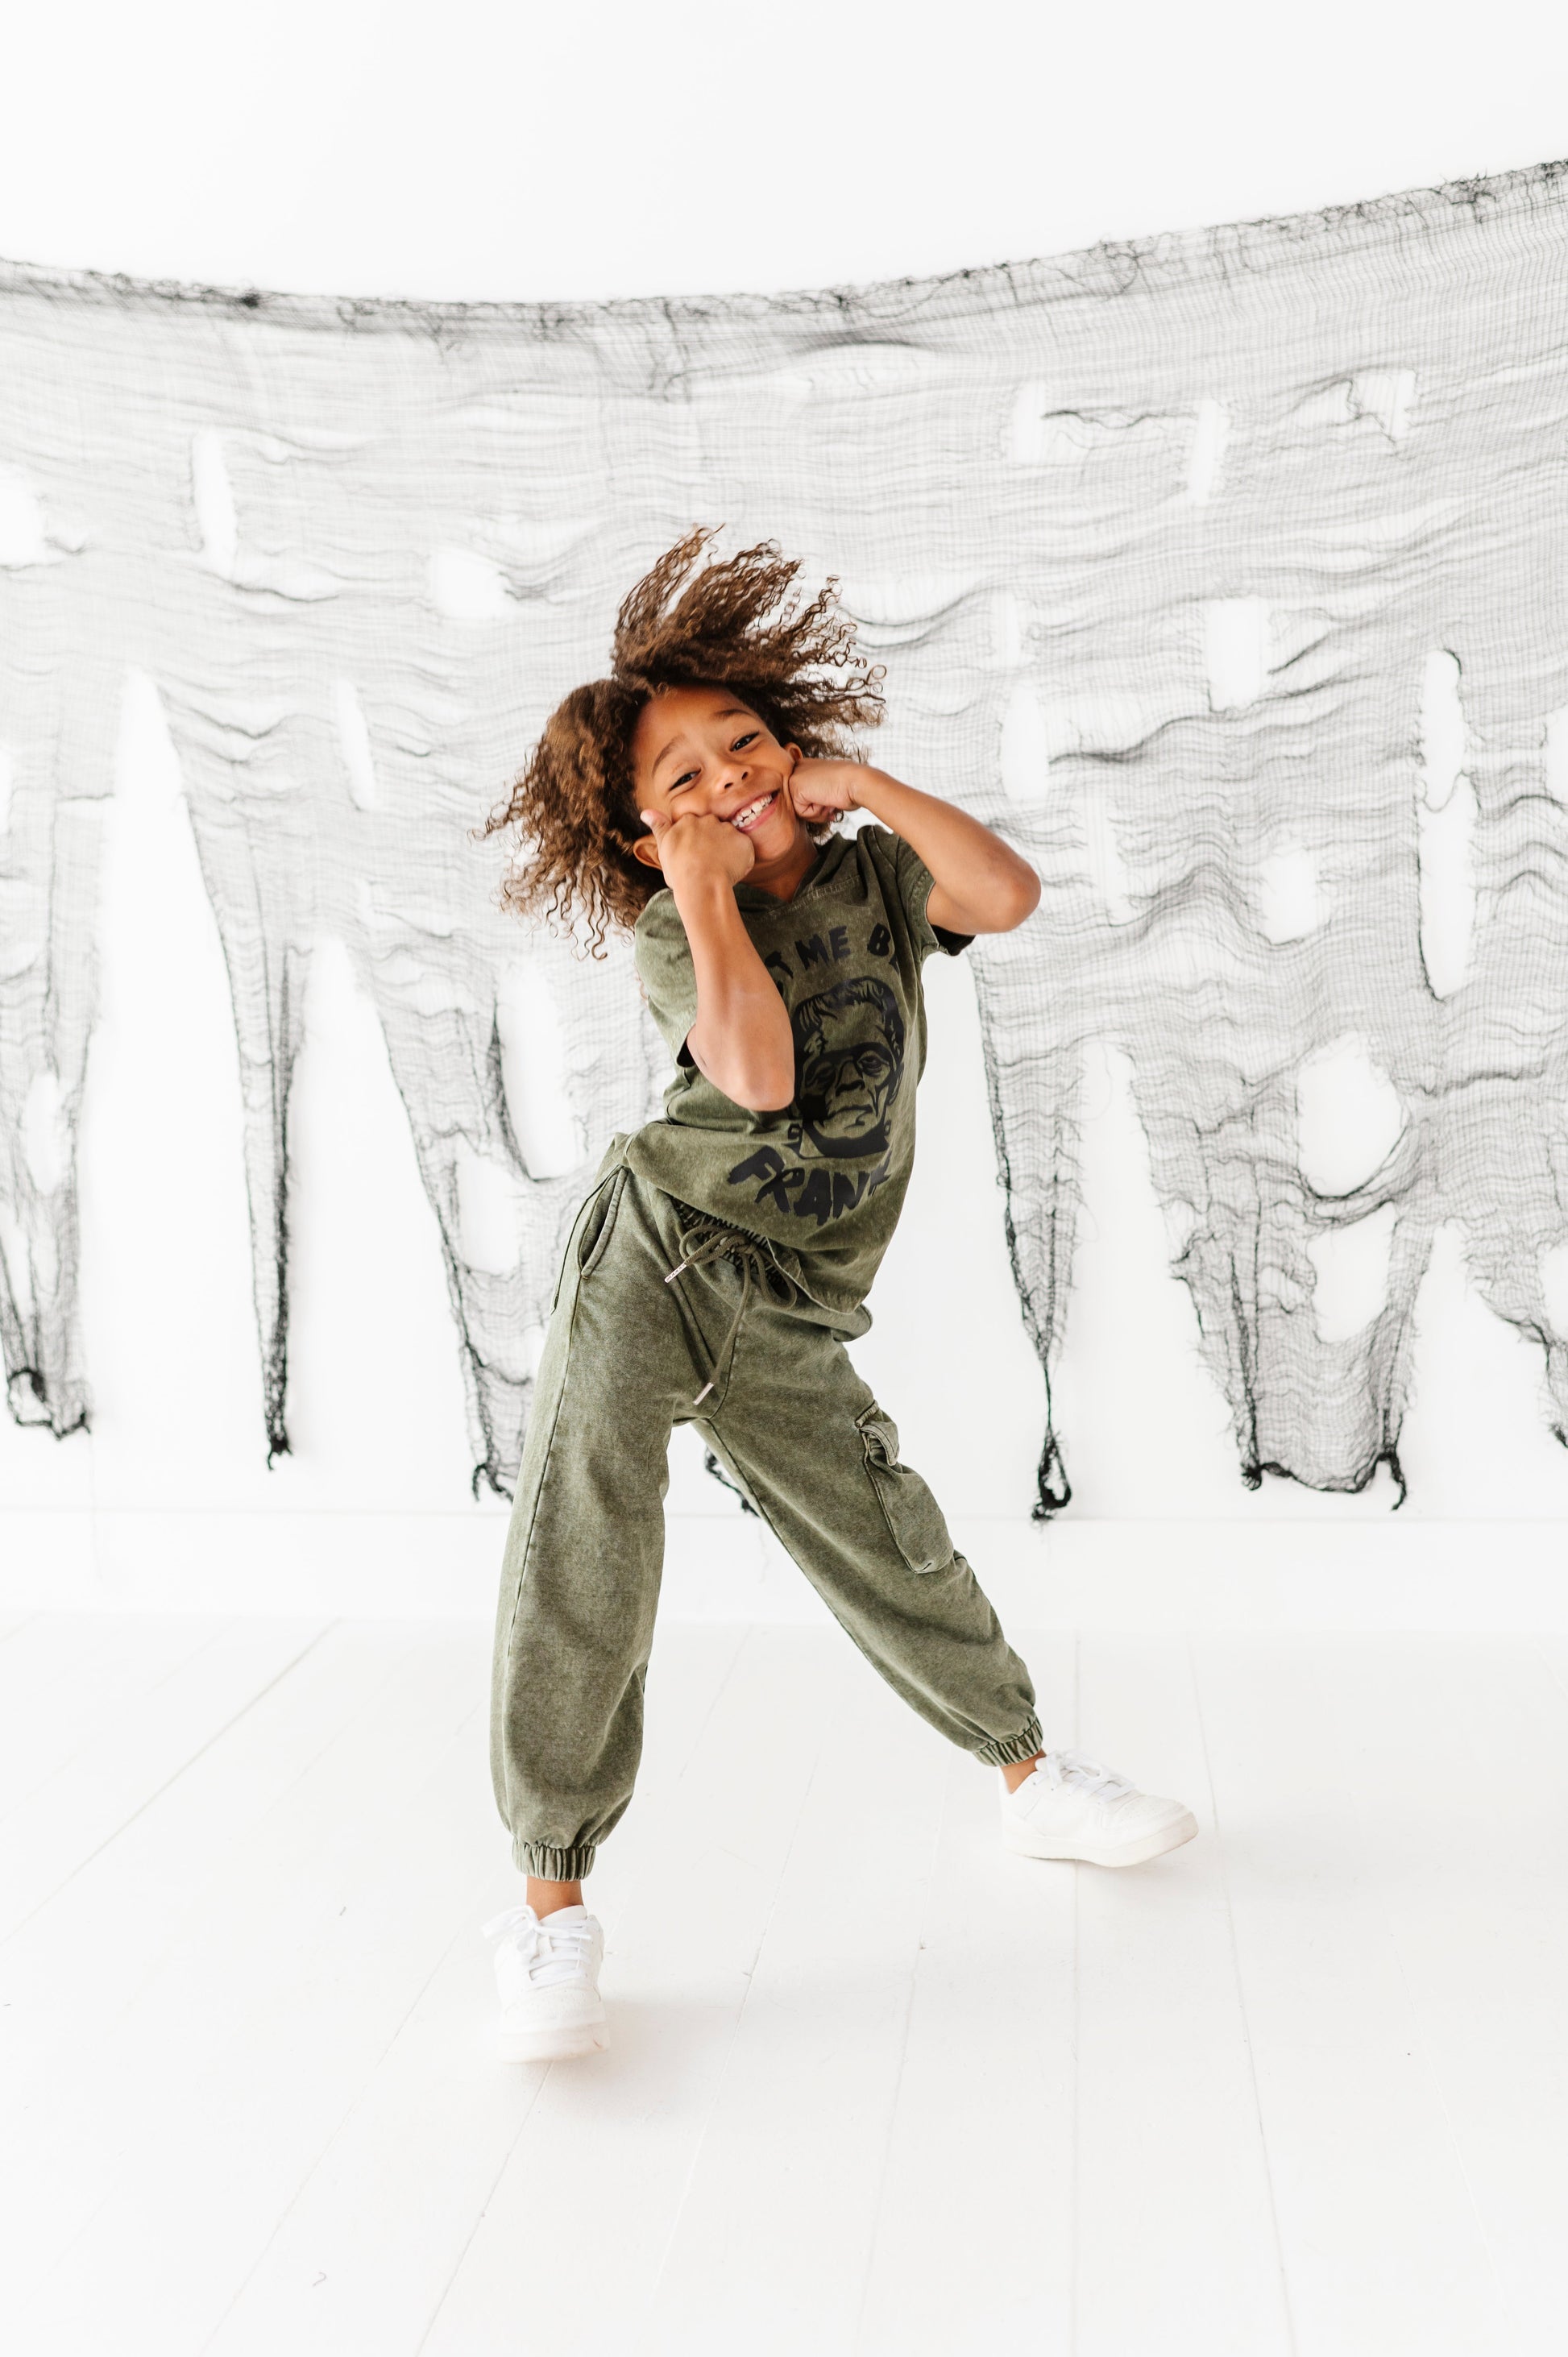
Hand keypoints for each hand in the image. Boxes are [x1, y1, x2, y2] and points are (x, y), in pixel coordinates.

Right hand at [638, 805, 755, 893]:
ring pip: (729, 838)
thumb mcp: (664, 847)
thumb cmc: (679, 871)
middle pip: (713, 829)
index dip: (694, 842)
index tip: (692, 856)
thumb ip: (659, 827)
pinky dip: (741, 860)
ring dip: (727, 850)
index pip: (694, 826)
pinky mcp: (744, 843)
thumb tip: (645, 812)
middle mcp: (709, 820)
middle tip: (706, 864)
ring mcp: (728, 830)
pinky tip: (731, 872)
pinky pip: (744, 850)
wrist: (701, 885)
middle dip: (711, 843)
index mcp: (688, 820)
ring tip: (718, 870)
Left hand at [788, 757, 863, 823]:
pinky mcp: (794, 785)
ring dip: (817, 811)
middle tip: (831, 799)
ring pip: (800, 809)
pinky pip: (801, 812)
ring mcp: (795, 775)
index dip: (819, 804)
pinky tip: (825, 799)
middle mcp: (799, 768)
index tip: (832, 799)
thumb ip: (817, 794)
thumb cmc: (850, 786)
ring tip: (829, 798)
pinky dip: (815, 812)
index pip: (804, 797)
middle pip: (800, 803)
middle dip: (817, 809)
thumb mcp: (830, 787)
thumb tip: (812, 805)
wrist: (857, 782)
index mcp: (807, 766)